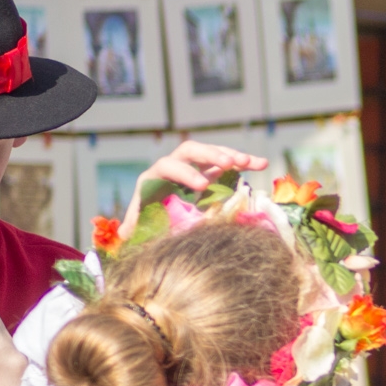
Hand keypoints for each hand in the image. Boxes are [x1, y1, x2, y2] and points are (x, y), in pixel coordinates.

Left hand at [119, 140, 268, 238]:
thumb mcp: (142, 225)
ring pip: (212, 152)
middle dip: (209, 155)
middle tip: (228, 164)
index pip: (168, 166)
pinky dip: (244, 162)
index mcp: (156, 177)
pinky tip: (261, 163)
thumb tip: (124, 234)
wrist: (160, 218)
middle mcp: (174, 166)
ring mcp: (194, 167)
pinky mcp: (211, 172)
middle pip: (190, 151)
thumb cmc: (149, 223)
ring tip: (249, 161)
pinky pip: (228, 162)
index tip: (203, 186)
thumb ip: (135, 227)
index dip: (185, 174)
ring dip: (231, 155)